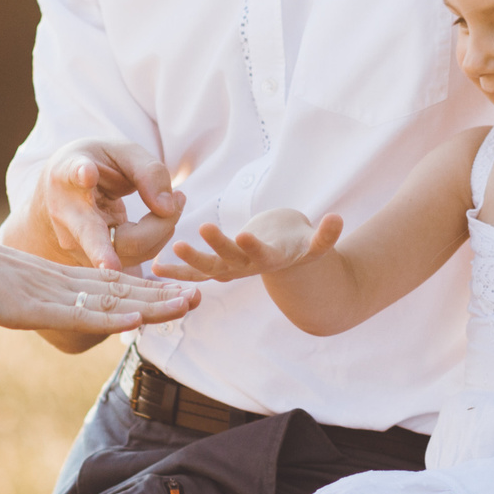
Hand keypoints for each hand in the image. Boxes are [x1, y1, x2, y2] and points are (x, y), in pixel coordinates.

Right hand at [0, 219, 198, 345]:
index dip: (139, 292)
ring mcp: (52, 295)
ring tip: (189, 302)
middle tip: (198, 295)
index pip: (106, 288)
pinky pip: (84, 314)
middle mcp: (60, 285)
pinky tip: (141, 319)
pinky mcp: (39, 307)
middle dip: (160, 294)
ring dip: (152, 303)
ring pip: (113, 300)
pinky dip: (114, 316)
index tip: (166, 296)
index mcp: (51, 282)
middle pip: (121, 290)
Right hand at [34, 139, 184, 270]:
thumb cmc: (96, 164)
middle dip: (104, 251)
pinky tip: (166, 215)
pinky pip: (136, 254)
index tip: (87, 173)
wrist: (64, 190)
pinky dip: (158, 235)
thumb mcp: (122, 153)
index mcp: (67, 175)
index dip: (81, 175)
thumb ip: (148, 172)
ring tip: (179, 199)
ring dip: (161, 228)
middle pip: (94, 236)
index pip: (72, 176)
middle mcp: (66, 214)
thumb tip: (167, 209)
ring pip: (128, 249)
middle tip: (117, 260)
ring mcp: (77, 244)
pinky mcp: (94, 261)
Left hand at [157, 210, 342, 282]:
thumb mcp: (314, 242)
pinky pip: (195, 273)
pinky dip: (177, 271)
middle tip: (202, 229)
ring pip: (208, 268)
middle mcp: (248, 268)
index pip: (261, 255)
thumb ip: (325, 236)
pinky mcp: (219, 268)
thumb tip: (338, 220)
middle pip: (230, 260)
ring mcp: (232, 270)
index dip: (254, 247)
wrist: (287, 259)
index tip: (245, 235)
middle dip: (216, 247)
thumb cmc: (299, 243)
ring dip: (190, 262)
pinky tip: (156, 267)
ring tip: (175, 248)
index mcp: (271, 260)